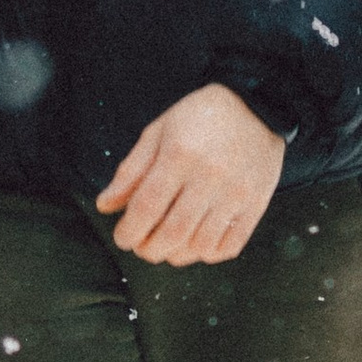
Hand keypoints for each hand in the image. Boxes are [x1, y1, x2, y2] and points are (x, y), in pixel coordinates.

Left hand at [95, 85, 284, 266]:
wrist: (255, 106)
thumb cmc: (202, 117)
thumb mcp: (158, 132)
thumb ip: (131, 171)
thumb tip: (106, 205)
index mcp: (180, 155)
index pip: (147, 207)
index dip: (129, 231)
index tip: (123, 238)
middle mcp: (210, 177)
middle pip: (173, 232)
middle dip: (149, 249)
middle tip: (141, 246)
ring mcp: (236, 193)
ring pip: (200, 245)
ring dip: (176, 255)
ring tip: (166, 247)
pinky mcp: (256, 204)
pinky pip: (229, 245)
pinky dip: (208, 253)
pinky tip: (196, 244)